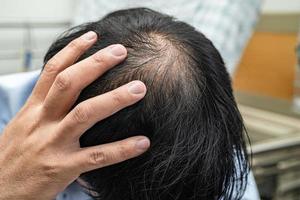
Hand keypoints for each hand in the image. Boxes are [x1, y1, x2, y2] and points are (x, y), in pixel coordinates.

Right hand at [0, 31, 149, 199]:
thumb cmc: (14, 156)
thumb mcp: (24, 125)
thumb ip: (43, 106)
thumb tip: (64, 90)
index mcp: (33, 109)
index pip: (53, 71)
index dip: (73, 50)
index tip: (93, 36)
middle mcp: (42, 121)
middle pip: (69, 84)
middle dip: (96, 64)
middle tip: (121, 51)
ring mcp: (52, 144)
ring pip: (85, 113)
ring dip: (114, 99)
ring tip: (139, 89)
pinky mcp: (62, 168)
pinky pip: (97, 156)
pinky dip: (121, 149)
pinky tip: (142, 142)